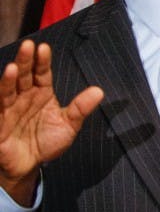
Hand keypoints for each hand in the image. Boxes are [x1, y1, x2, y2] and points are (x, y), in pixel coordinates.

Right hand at [0, 40, 102, 204]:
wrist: (29, 165)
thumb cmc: (46, 142)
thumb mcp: (68, 125)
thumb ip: (81, 108)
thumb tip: (99, 91)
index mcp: (41, 94)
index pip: (41, 73)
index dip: (42, 61)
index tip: (44, 48)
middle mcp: (23, 98)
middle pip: (23, 76)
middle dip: (25, 61)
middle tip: (28, 46)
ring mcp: (9, 109)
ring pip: (7, 90)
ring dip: (9, 79)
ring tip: (12, 67)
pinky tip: (2, 89)